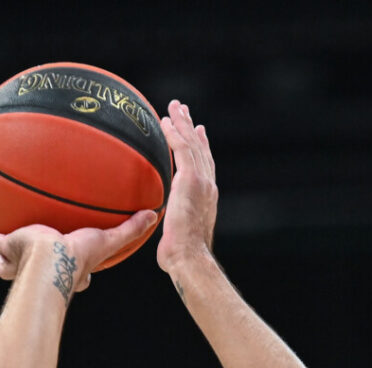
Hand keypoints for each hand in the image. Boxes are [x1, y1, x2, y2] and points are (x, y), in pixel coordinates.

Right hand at [0, 211, 157, 294]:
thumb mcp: (108, 240)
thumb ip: (130, 230)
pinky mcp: (7, 246)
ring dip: (4, 257)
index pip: (77, 278)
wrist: (51, 259)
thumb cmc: (78, 257)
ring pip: (9, 261)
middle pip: (37, 269)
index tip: (88, 278)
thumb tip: (154, 216)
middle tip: (38, 256)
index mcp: (68, 270)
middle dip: (38, 268)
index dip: (83, 277)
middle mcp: (42, 266)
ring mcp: (21, 258)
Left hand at [156, 98, 216, 272]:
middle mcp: (207, 185)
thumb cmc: (183, 257)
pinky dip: (173, 133)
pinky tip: (165, 121)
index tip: (198, 132)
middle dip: (192, 128)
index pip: (205, 166)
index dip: (202, 147)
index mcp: (207, 197)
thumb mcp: (179, 236)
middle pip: (200, 149)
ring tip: (174, 107)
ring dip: (182, 123)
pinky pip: (180, 149)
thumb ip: (174, 227)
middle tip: (184, 110)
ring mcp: (201, 181)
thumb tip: (164, 238)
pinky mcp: (190, 179)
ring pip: (191, 144)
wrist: (190, 257)